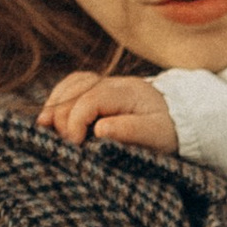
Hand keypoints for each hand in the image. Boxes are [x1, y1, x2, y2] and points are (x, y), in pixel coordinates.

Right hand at [42, 69, 178, 152]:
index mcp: (126, 92)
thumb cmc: (168, 130)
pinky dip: (59, 100)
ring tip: (44, 127)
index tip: (75, 144)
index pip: (90, 99)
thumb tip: (100, 130)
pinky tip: (51, 117)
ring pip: (70, 85)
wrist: (181, 117)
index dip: (76, 121)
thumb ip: (129, 131)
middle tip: (62, 143)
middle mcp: (112, 82)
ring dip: (55, 105)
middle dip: (61, 116)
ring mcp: (104, 83)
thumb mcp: (156, 135)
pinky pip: (72, 87)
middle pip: (75, 90)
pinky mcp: (99, 89)